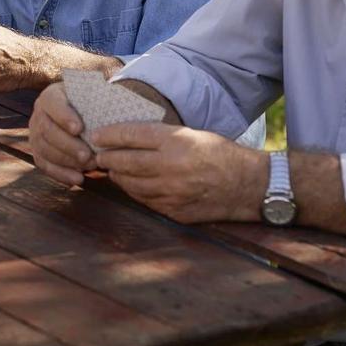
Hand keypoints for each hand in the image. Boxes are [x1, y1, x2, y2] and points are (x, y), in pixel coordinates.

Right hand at [29, 82, 95, 185]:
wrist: (81, 116)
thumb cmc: (91, 105)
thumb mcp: (92, 95)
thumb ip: (99, 98)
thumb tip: (116, 98)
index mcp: (51, 96)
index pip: (52, 103)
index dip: (63, 116)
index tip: (79, 128)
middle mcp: (39, 114)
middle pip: (47, 130)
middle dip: (68, 145)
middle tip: (88, 156)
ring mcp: (35, 134)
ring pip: (44, 149)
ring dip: (66, 161)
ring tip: (89, 166)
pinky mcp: (38, 152)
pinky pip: (44, 165)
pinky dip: (60, 174)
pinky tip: (77, 179)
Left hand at [92, 123, 264, 223]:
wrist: (249, 185)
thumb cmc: (220, 154)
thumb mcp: (192, 134)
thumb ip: (161, 136)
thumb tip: (127, 135)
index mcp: (177, 142)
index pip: (132, 135)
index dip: (110, 135)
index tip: (96, 135)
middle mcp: (172, 167)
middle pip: (126, 162)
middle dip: (107, 157)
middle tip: (97, 154)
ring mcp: (172, 192)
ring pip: (131, 184)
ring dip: (117, 176)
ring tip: (111, 169)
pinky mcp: (174, 211)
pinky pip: (144, 200)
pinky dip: (133, 191)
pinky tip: (130, 184)